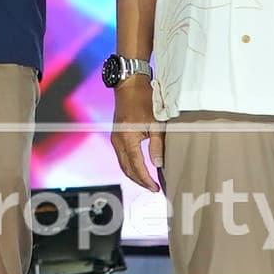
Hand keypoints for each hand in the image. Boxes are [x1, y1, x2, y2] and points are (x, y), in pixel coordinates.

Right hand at [112, 78, 162, 192]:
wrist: (129, 85)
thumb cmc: (144, 100)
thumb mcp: (155, 123)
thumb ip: (157, 145)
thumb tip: (158, 164)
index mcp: (128, 140)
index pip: (137, 167)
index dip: (146, 180)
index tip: (156, 188)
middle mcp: (118, 142)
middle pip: (127, 169)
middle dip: (139, 181)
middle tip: (153, 188)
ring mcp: (115, 139)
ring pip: (123, 164)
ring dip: (134, 175)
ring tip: (147, 181)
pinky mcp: (117, 135)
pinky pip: (122, 156)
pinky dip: (130, 165)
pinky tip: (139, 167)